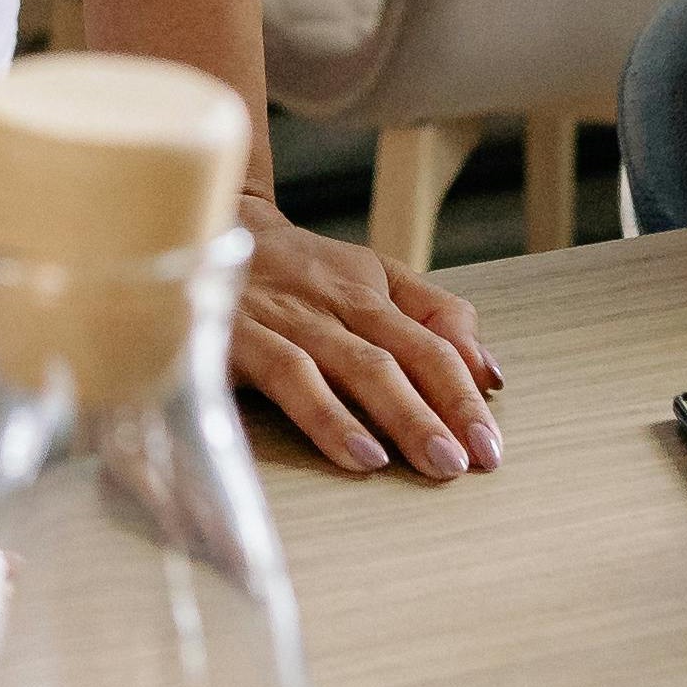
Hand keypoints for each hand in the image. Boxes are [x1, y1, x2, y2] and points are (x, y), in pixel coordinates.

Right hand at [233, 194, 503, 477]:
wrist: (196, 225)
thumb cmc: (292, 270)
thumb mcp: (367, 276)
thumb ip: (432, 315)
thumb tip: (489, 371)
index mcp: (365, 289)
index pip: (431, 341)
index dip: (464, 392)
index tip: (491, 445)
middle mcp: (329, 302)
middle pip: (400, 356)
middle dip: (443, 410)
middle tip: (474, 461)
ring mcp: (284, 319)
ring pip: (353, 365)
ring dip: (399, 414)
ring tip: (434, 461)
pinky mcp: (237, 337)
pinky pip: (289, 376)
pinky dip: (328, 415)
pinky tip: (357, 454)